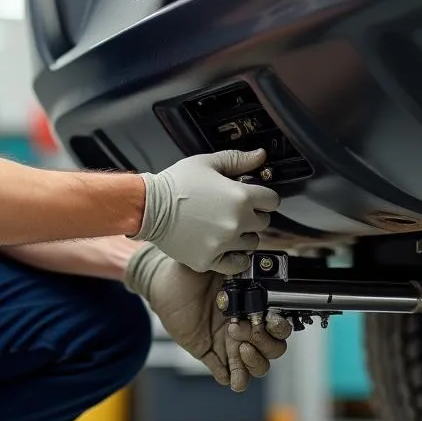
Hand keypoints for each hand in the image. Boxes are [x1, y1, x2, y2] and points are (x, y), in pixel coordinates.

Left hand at [126, 243, 292, 392]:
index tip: (268, 318)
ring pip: (258, 366)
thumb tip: (248, 255)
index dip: (280, 327)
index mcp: (253, 305)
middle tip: (242, 328)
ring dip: (254, 362)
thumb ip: (234, 261)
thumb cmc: (191, 270)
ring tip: (238, 346)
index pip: (280, 325)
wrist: (163, 283)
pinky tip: (231, 374)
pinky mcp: (210, 353)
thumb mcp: (217, 262)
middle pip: (274, 349)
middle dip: (265, 343)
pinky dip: (236, 379)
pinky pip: (229, 376)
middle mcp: (246, 326)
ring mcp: (229, 342)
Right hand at [131, 149, 280, 274]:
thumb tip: (260, 156)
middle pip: (263, 222)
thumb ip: (238, 160)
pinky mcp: (209, 260)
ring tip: (225, 227)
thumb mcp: (207, 163)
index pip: (272, 200)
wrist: (148, 207)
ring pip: (252, 243)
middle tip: (234, 210)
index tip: (253, 197)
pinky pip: (236, 264)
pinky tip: (225, 246)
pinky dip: (235, 257)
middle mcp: (236, 222)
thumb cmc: (176, 183)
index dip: (263, 196)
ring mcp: (223, 244)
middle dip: (253, 215)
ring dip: (244, 235)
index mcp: (240, 196)